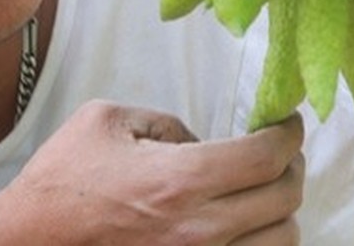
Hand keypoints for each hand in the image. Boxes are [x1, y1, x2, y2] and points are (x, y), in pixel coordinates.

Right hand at [0, 100, 303, 245]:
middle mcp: (200, 230)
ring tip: (267, 194)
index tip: (288, 122)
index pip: (267, 156)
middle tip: (281, 153)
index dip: (288, 133)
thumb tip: (201, 140)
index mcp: (181, 180)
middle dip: (291, 168)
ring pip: (281, 241)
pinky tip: (247, 227)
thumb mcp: (107, 120)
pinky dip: (260, 244)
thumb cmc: (61, 183)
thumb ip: (166, 121)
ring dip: (282, 213)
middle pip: (285, 199)